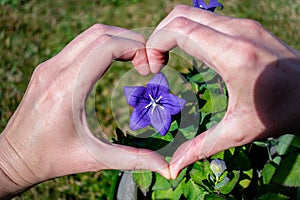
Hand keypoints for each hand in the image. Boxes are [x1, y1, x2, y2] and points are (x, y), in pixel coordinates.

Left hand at [0, 24, 168, 197]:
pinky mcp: (48, 67)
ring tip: (134, 59)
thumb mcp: (94, 159)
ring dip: (116, 40)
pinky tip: (114, 61)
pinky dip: (102, 46)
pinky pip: (79, 44)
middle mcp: (55, 70)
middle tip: (146, 61)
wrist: (13, 157)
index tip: (149, 65)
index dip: (134, 48)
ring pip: (88, 35)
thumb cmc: (51, 159)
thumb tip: (165, 168)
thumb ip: (133, 160)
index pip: (105, 47)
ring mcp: (49, 66)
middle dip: (129, 40)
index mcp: (67, 89)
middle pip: (99, 34)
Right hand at [146, 5, 299, 178]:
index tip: (153, 68)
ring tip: (167, 57)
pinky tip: (189, 53)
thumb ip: (200, 146)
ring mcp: (243, 25)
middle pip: (180, 15)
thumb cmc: (279, 113)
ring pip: (192, 15)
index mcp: (232, 55)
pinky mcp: (246, 27)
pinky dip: (189, 32)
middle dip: (159, 35)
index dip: (155, 44)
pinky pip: (206, 20)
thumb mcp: (238, 132)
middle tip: (156, 62)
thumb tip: (172, 168)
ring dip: (173, 32)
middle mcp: (237, 31)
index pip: (179, 30)